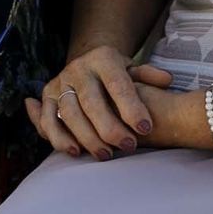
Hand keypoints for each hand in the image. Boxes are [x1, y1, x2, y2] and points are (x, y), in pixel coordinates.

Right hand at [27, 45, 174, 159]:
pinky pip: (47, 120)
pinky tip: (75, 151)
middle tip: (129, 147)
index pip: (117, 84)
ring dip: (86, 137)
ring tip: (105, 155)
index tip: (145, 128)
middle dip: (110, 128)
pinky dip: (58, 137)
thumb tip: (166, 80)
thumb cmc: (118, 75)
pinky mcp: (46, 96)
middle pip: (91, 101)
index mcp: (102, 58)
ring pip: (68, 113)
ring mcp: (59, 82)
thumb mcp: (133, 69)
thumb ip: (148, 76)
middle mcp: (78, 68)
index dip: (131, 107)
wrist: (88, 64)